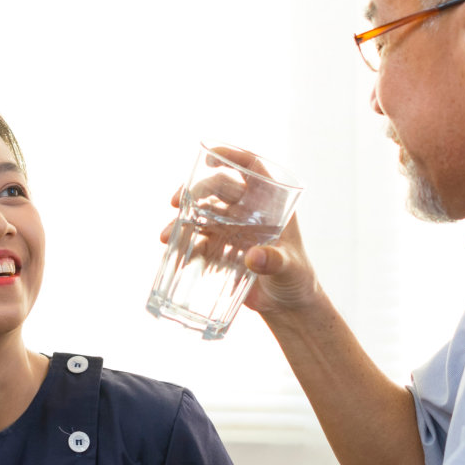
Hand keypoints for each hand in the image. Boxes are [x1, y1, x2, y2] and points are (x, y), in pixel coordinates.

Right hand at [158, 146, 321, 316]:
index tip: (209, 157)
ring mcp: (234, 229)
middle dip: (197, 190)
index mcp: (271, 205)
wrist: (287, 307)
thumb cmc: (297, 280)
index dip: (232, 157)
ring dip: (185, 215)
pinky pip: (199, 236)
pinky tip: (170, 244)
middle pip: (220, 187)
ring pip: (205, 210)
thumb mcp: (289, 268)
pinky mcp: (222, 248)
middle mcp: (250, 211)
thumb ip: (275, 261)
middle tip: (179, 202)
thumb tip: (254, 257)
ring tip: (167, 232)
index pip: (252, 169)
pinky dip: (184, 238)